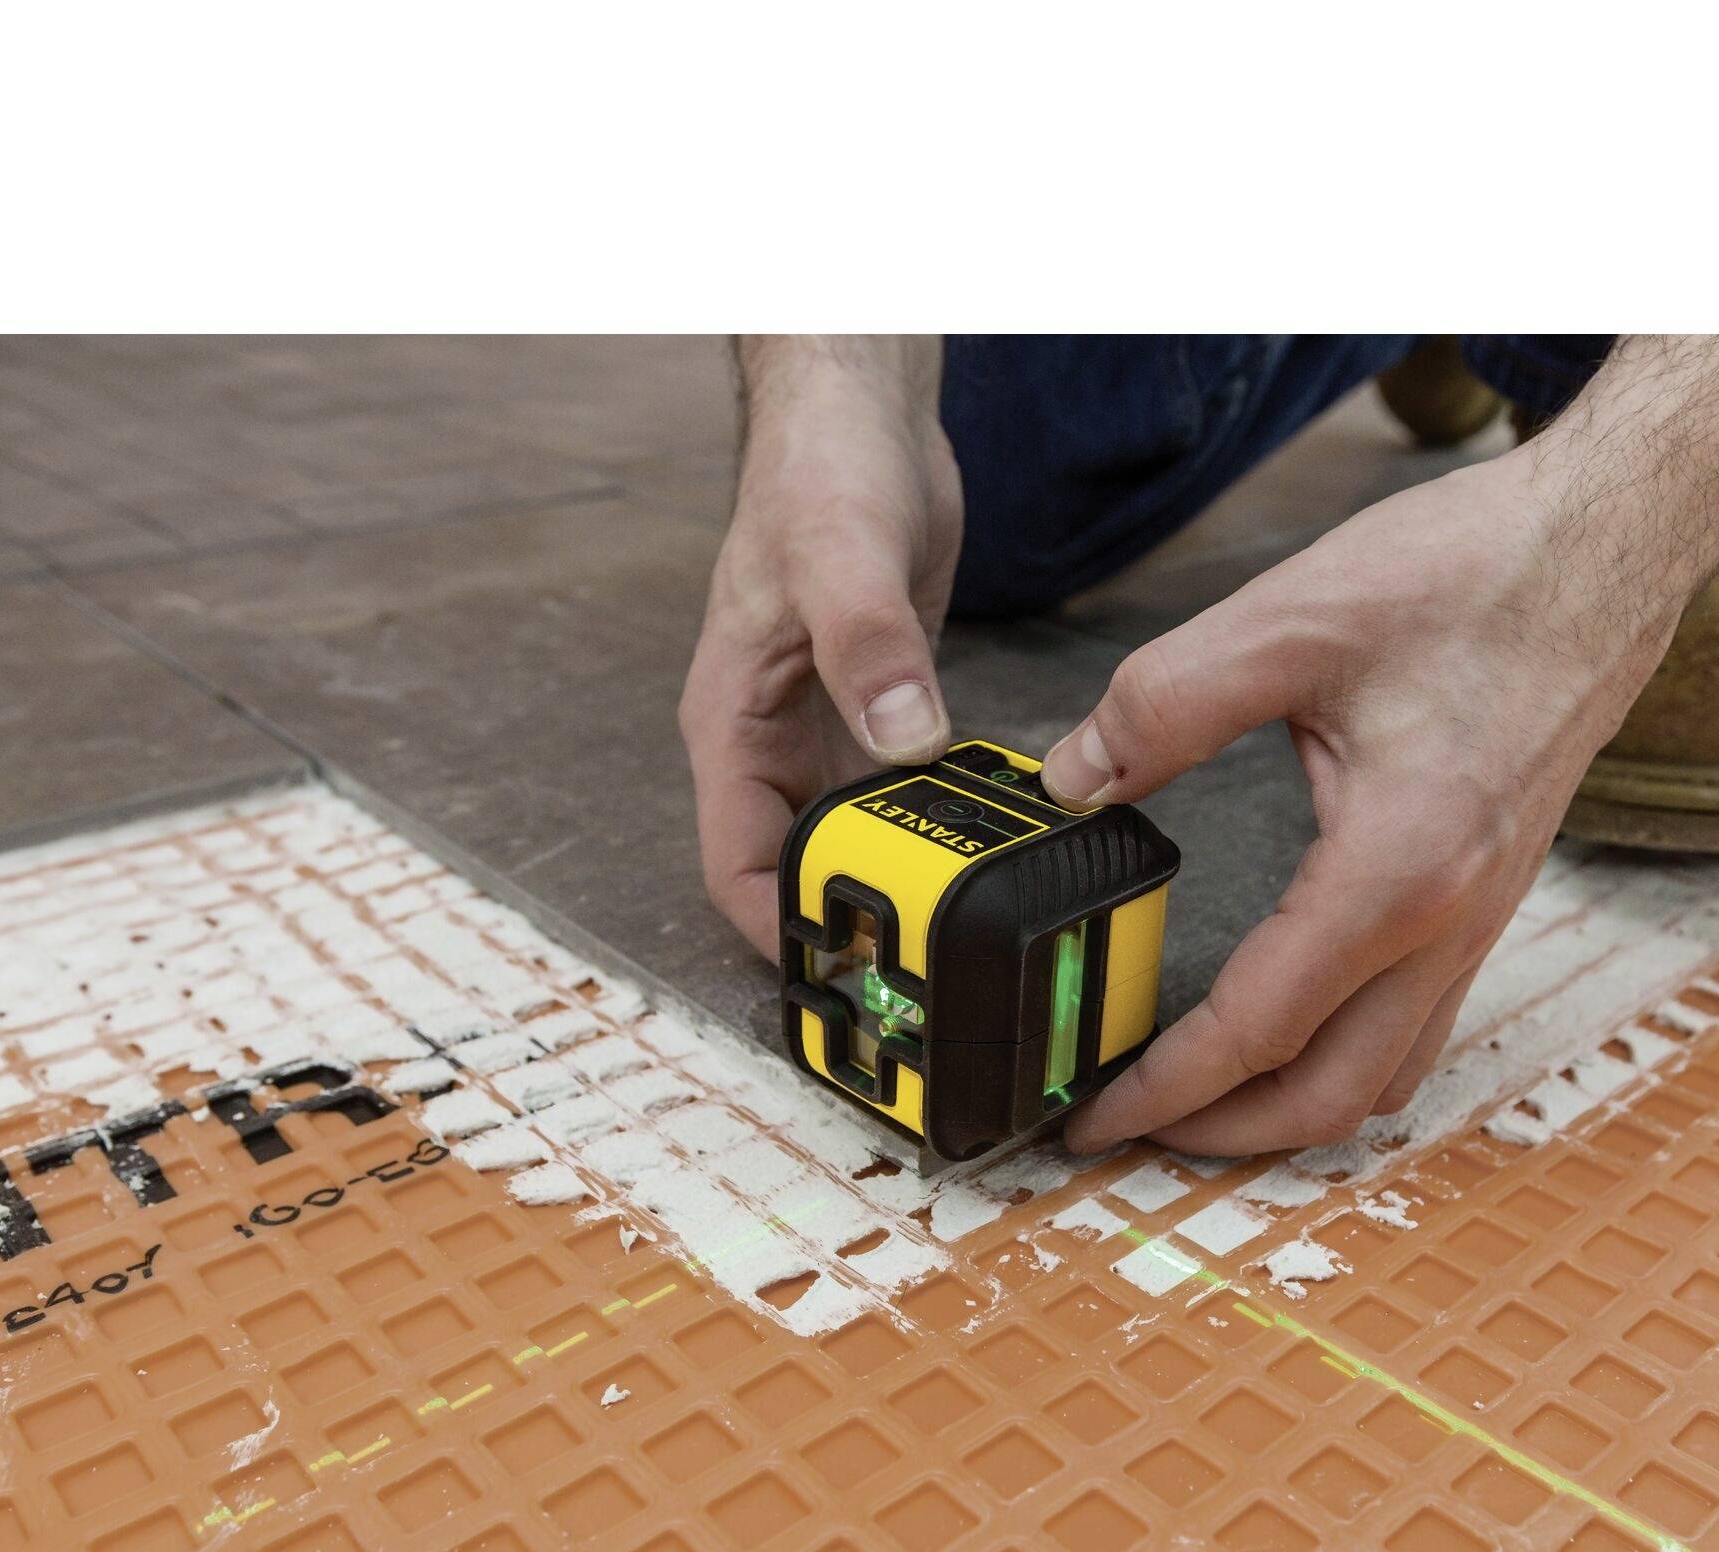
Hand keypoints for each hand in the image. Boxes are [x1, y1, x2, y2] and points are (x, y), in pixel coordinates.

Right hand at [679, 337, 961, 955]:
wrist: (858, 410)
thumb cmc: (818, 468)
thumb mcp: (841, 555)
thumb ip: (868, 649)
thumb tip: (903, 742)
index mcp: (731, 722)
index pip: (734, 864)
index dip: (780, 929)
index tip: (841, 973)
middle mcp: (771, 739)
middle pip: (797, 866)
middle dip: (850, 916)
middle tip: (926, 965)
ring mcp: (824, 725)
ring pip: (853, 834)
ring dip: (900, 874)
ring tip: (965, 921)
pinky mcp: (878, 705)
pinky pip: (899, 787)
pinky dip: (936, 817)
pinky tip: (987, 836)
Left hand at [1049, 445, 1674, 1156]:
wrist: (1606, 546)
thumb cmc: (1475, 575)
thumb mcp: (1292, 619)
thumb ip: (1164, 703)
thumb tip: (1074, 777)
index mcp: (1397, 868)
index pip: (1259, 1028)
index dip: (1164, 1087)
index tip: (1091, 1112)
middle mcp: (1449, 920)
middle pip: (1330, 1097)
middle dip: (1222, 1134)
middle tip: (1130, 1127)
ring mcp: (1480, 920)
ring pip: (1384, 1077)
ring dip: (1288, 1112)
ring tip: (1199, 1101)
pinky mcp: (1488, 900)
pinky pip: (1417, 1028)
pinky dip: (1344, 1064)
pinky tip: (1290, 1034)